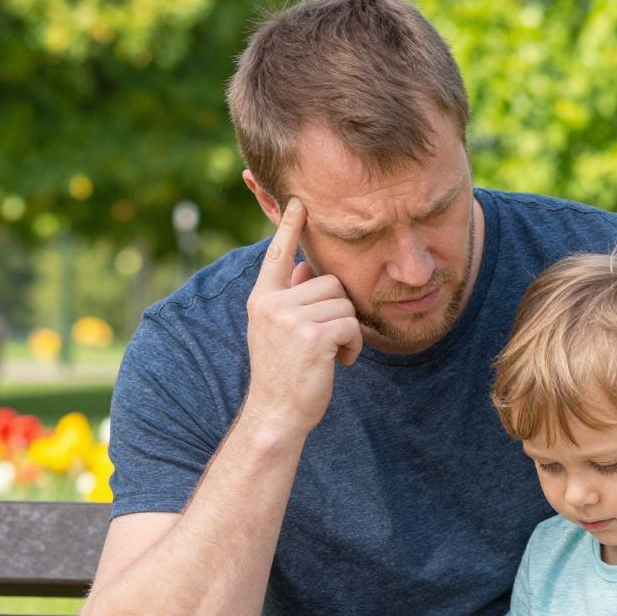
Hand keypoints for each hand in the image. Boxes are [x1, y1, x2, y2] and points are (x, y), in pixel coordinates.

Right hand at [245, 199, 361, 434]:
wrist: (276, 415)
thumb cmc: (283, 374)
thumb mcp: (279, 331)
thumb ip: (291, 297)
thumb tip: (304, 268)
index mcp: (262, 299)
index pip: (278, 255)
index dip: (289, 227)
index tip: (298, 200)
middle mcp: (272, 304)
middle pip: (329, 282)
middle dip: (338, 311)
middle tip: (328, 341)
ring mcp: (291, 319)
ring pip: (343, 303)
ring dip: (348, 331)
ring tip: (331, 355)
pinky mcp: (313, 336)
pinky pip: (351, 324)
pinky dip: (354, 345)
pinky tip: (341, 363)